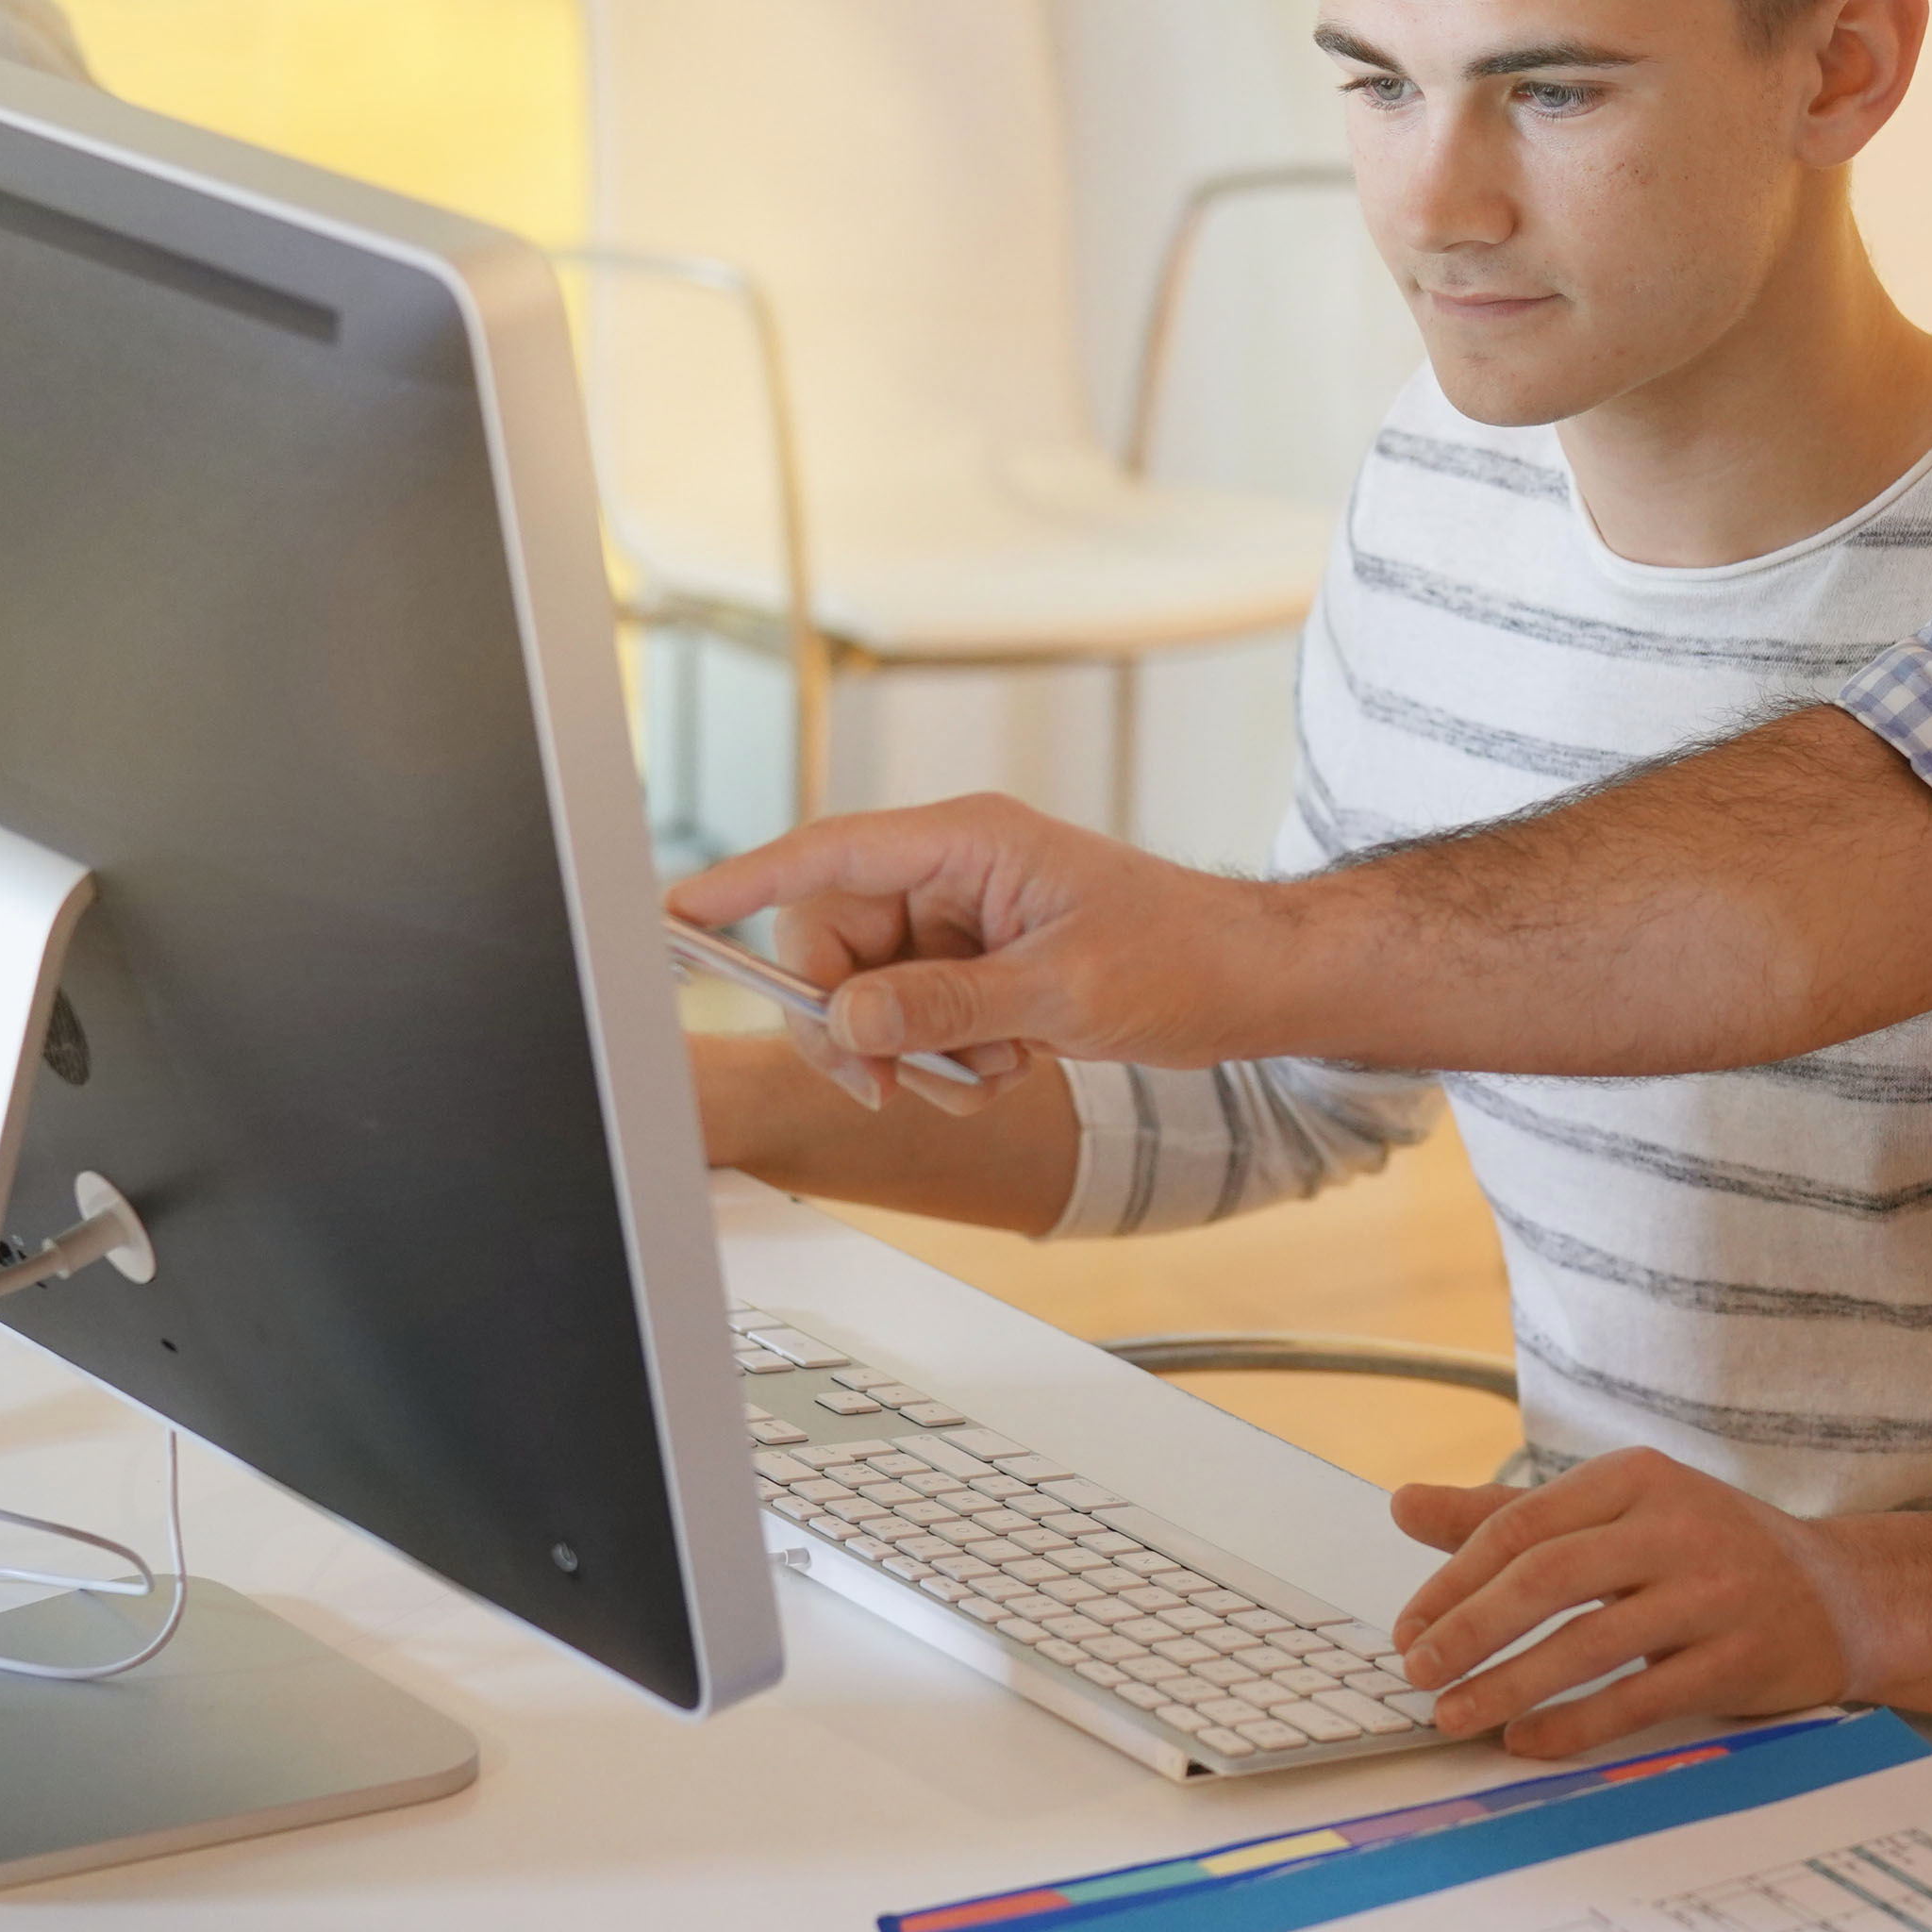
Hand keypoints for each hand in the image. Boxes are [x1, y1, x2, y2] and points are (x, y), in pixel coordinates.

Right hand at [670, 792, 1286, 1106]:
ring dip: (917, 1050)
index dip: (745, 883)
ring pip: (871, 993)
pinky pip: (917, 1019)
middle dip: (854, 1022)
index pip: (828, 853)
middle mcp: (955, 873)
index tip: (679, 914)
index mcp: (969, 842)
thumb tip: (849, 1020)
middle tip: (890, 1089)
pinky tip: (1016, 1062)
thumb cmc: (1183, 957)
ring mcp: (964, 922)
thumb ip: (945, 1005)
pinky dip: (952, 1058)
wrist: (1252, 984)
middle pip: (833, 942)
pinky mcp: (978, 968)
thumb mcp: (1060, 991)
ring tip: (998, 1067)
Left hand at [1388, 1449, 1873, 1758]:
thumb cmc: (1708, 1551)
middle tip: (1420, 1674)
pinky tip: (1528, 1742)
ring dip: (1510, 1687)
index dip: (1453, 1583)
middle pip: (1548, 1578)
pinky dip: (1575, 1726)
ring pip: (1589, 1643)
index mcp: (1635, 1477)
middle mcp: (1675, 1524)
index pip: (1521, 1526)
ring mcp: (1713, 1592)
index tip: (1409, 1631)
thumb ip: (1510, 1516)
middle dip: (1471, 1632)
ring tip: (1456, 1717)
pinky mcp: (1739, 1657)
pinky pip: (1639, 1698)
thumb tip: (1403, 1505)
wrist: (1842, 1596)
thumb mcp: (1616, 1513)